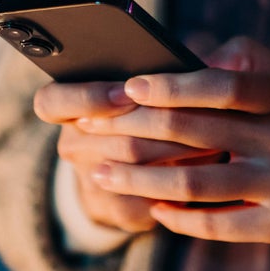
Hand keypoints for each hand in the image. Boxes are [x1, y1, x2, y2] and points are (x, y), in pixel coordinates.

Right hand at [34, 81, 214, 232]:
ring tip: (217, 137)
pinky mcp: (116, 210)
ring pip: (130, 164)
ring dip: (177, 148)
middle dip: (157, 121)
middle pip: (105, 132)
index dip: (88, 97)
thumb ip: (170, 69)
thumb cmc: (155, 110)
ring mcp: (91, 178)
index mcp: (69, 105)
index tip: (127, 93)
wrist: (146, 171)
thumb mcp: (156, 84)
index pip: (52, 101)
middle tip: (201, 112)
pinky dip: (181, 181)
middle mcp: (73, 143)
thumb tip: (211, 60)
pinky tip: (210, 170)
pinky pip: (146, 198)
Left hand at [75, 37, 269, 251]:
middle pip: (195, 133)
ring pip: (196, 182)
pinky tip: (154, 211)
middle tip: (90, 133)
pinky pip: (219, 224)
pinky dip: (180, 218)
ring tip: (102, 174)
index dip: (172, 85)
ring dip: (139, 180)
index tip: (128, 86)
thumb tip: (199, 55)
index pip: (223, 85)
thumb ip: (254, 61)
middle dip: (133, 132)